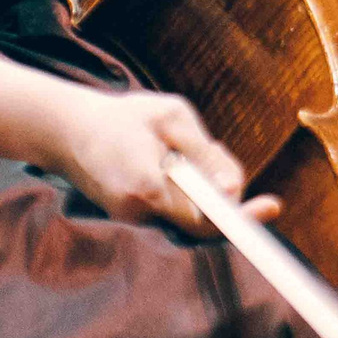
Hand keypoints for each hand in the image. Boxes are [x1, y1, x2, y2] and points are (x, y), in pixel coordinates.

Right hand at [42, 86, 278, 236]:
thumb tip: (235, 188)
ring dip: (199, 187)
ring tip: (175, 149)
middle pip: (204, 220)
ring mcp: (133, 221)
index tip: (273, 206)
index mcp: (150, 188)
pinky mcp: (130, 220)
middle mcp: (141, 214)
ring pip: (189, 215)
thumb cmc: (121, 117)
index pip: (207, 220)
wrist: (64, 131)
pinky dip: (181, 190)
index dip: (243, 217)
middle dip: (220, 191)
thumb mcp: (170, 116)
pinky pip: (172, 211)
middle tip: (214, 154)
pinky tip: (164, 160)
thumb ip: (206, 153)